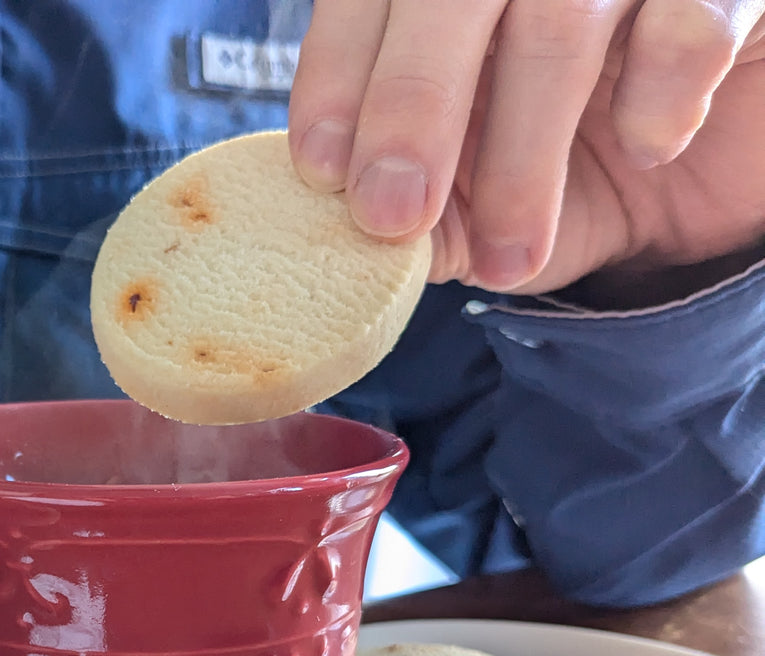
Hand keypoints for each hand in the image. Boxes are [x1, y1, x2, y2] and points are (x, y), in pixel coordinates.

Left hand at [288, 0, 764, 293]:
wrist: (714, 168)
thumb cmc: (574, 162)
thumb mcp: (483, 201)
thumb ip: (422, 209)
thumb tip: (357, 236)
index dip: (338, 72)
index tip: (320, 167)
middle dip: (410, 105)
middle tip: (391, 213)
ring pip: (558, 16)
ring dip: (521, 151)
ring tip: (509, 251)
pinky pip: (688, 19)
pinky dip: (659, 92)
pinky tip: (648, 147)